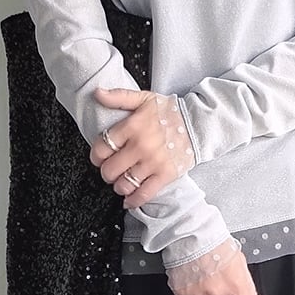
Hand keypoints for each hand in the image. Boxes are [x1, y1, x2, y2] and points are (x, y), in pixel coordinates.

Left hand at [90, 88, 196, 207]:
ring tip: (121, 181)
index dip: (96, 156)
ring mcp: (153, 162)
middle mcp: (140, 146)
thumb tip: (97, 93)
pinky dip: (133, 200)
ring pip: (124, 184)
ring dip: (119, 186)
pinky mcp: (165, 175)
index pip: (102, 147)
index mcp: (132, 127)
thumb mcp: (144, 99)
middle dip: (107, 172)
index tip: (99, 157)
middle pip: (110, 170)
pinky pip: (144, 194)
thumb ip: (119, 97)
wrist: (198, 123)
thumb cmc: (170, 111)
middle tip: (111, 170)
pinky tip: (129, 199)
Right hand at [168, 246, 264, 294]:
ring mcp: (197, 293)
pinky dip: (190, 293)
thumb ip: (248, 286)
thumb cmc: (215, 240)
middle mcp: (216, 292)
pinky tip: (193, 279)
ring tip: (205, 287)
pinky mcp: (181, 291)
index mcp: (235, 284)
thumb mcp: (239, 261)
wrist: (190, 230)